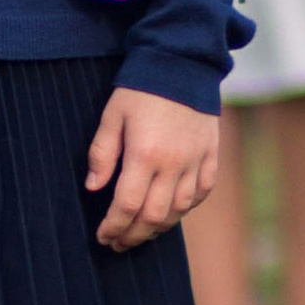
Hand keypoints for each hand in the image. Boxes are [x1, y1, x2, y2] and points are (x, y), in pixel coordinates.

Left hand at [84, 87, 219, 251]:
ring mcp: (196, 161)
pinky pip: (201, 193)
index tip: (103, 236)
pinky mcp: (211, 155)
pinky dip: (186, 208)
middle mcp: (174, 164)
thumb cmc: (141, 88)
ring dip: (158, 228)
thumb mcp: (112, 115)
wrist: (182, 62)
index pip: (126, 206)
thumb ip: (102, 154)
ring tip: (141, 231)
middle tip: (118, 243)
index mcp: (145, 154)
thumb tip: (93, 188)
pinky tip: (171, 211)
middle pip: (154, 217)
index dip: (113, 227)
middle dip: (133, 235)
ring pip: (179, 210)